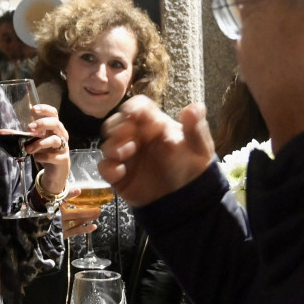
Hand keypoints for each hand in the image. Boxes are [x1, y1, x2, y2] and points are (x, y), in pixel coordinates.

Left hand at [26, 104, 70, 193]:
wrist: (55, 171)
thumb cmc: (44, 152)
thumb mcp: (32, 142)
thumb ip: (18, 136)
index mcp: (53, 128)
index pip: (53, 113)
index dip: (44, 109)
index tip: (33, 110)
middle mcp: (60, 134)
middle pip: (55, 123)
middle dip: (42, 123)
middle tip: (29, 128)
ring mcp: (63, 147)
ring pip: (55, 140)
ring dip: (40, 143)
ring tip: (28, 149)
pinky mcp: (63, 159)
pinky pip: (54, 156)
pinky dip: (43, 157)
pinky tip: (36, 158)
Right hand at [59, 187, 101, 237]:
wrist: (52, 230)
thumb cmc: (62, 213)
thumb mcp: (63, 203)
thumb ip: (69, 195)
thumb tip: (78, 190)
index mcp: (59, 206)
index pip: (64, 199)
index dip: (70, 195)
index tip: (79, 191)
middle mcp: (61, 216)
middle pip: (76, 213)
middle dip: (88, 210)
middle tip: (98, 208)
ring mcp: (63, 225)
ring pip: (78, 221)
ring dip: (89, 217)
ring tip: (97, 213)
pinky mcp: (66, 233)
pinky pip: (77, 231)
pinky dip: (86, 229)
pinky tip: (94, 226)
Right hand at [98, 96, 215, 206]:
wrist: (186, 197)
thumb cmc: (192, 166)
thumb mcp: (199, 146)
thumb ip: (195, 127)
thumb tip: (194, 107)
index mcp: (154, 124)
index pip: (138, 107)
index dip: (133, 108)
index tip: (133, 115)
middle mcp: (136, 137)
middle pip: (116, 122)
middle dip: (117, 127)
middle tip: (128, 136)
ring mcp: (126, 156)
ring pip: (107, 144)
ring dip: (113, 147)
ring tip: (126, 154)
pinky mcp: (119, 175)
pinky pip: (104, 168)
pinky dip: (108, 168)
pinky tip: (121, 172)